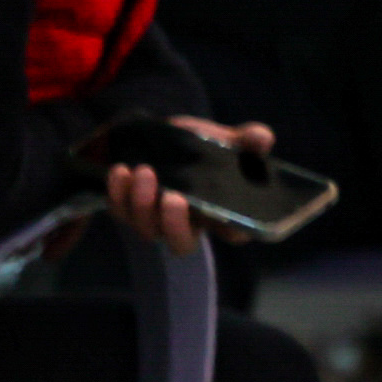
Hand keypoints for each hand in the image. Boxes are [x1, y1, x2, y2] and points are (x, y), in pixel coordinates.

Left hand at [104, 118, 273, 256]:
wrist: (164, 138)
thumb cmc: (203, 145)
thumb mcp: (227, 139)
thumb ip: (247, 140)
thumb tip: (263, 139)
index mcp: (221, 213)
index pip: (234, 234)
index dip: (231, 231)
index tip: (224, 216)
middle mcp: (189, 225)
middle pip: (181, 243)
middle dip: (174, 225)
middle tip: (172, 196)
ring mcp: (157, 221)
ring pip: (147, 228)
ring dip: (142, 203)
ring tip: (143, 171)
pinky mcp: (130, 211)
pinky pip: (121, 211)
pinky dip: (118, 193)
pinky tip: (121, 171)